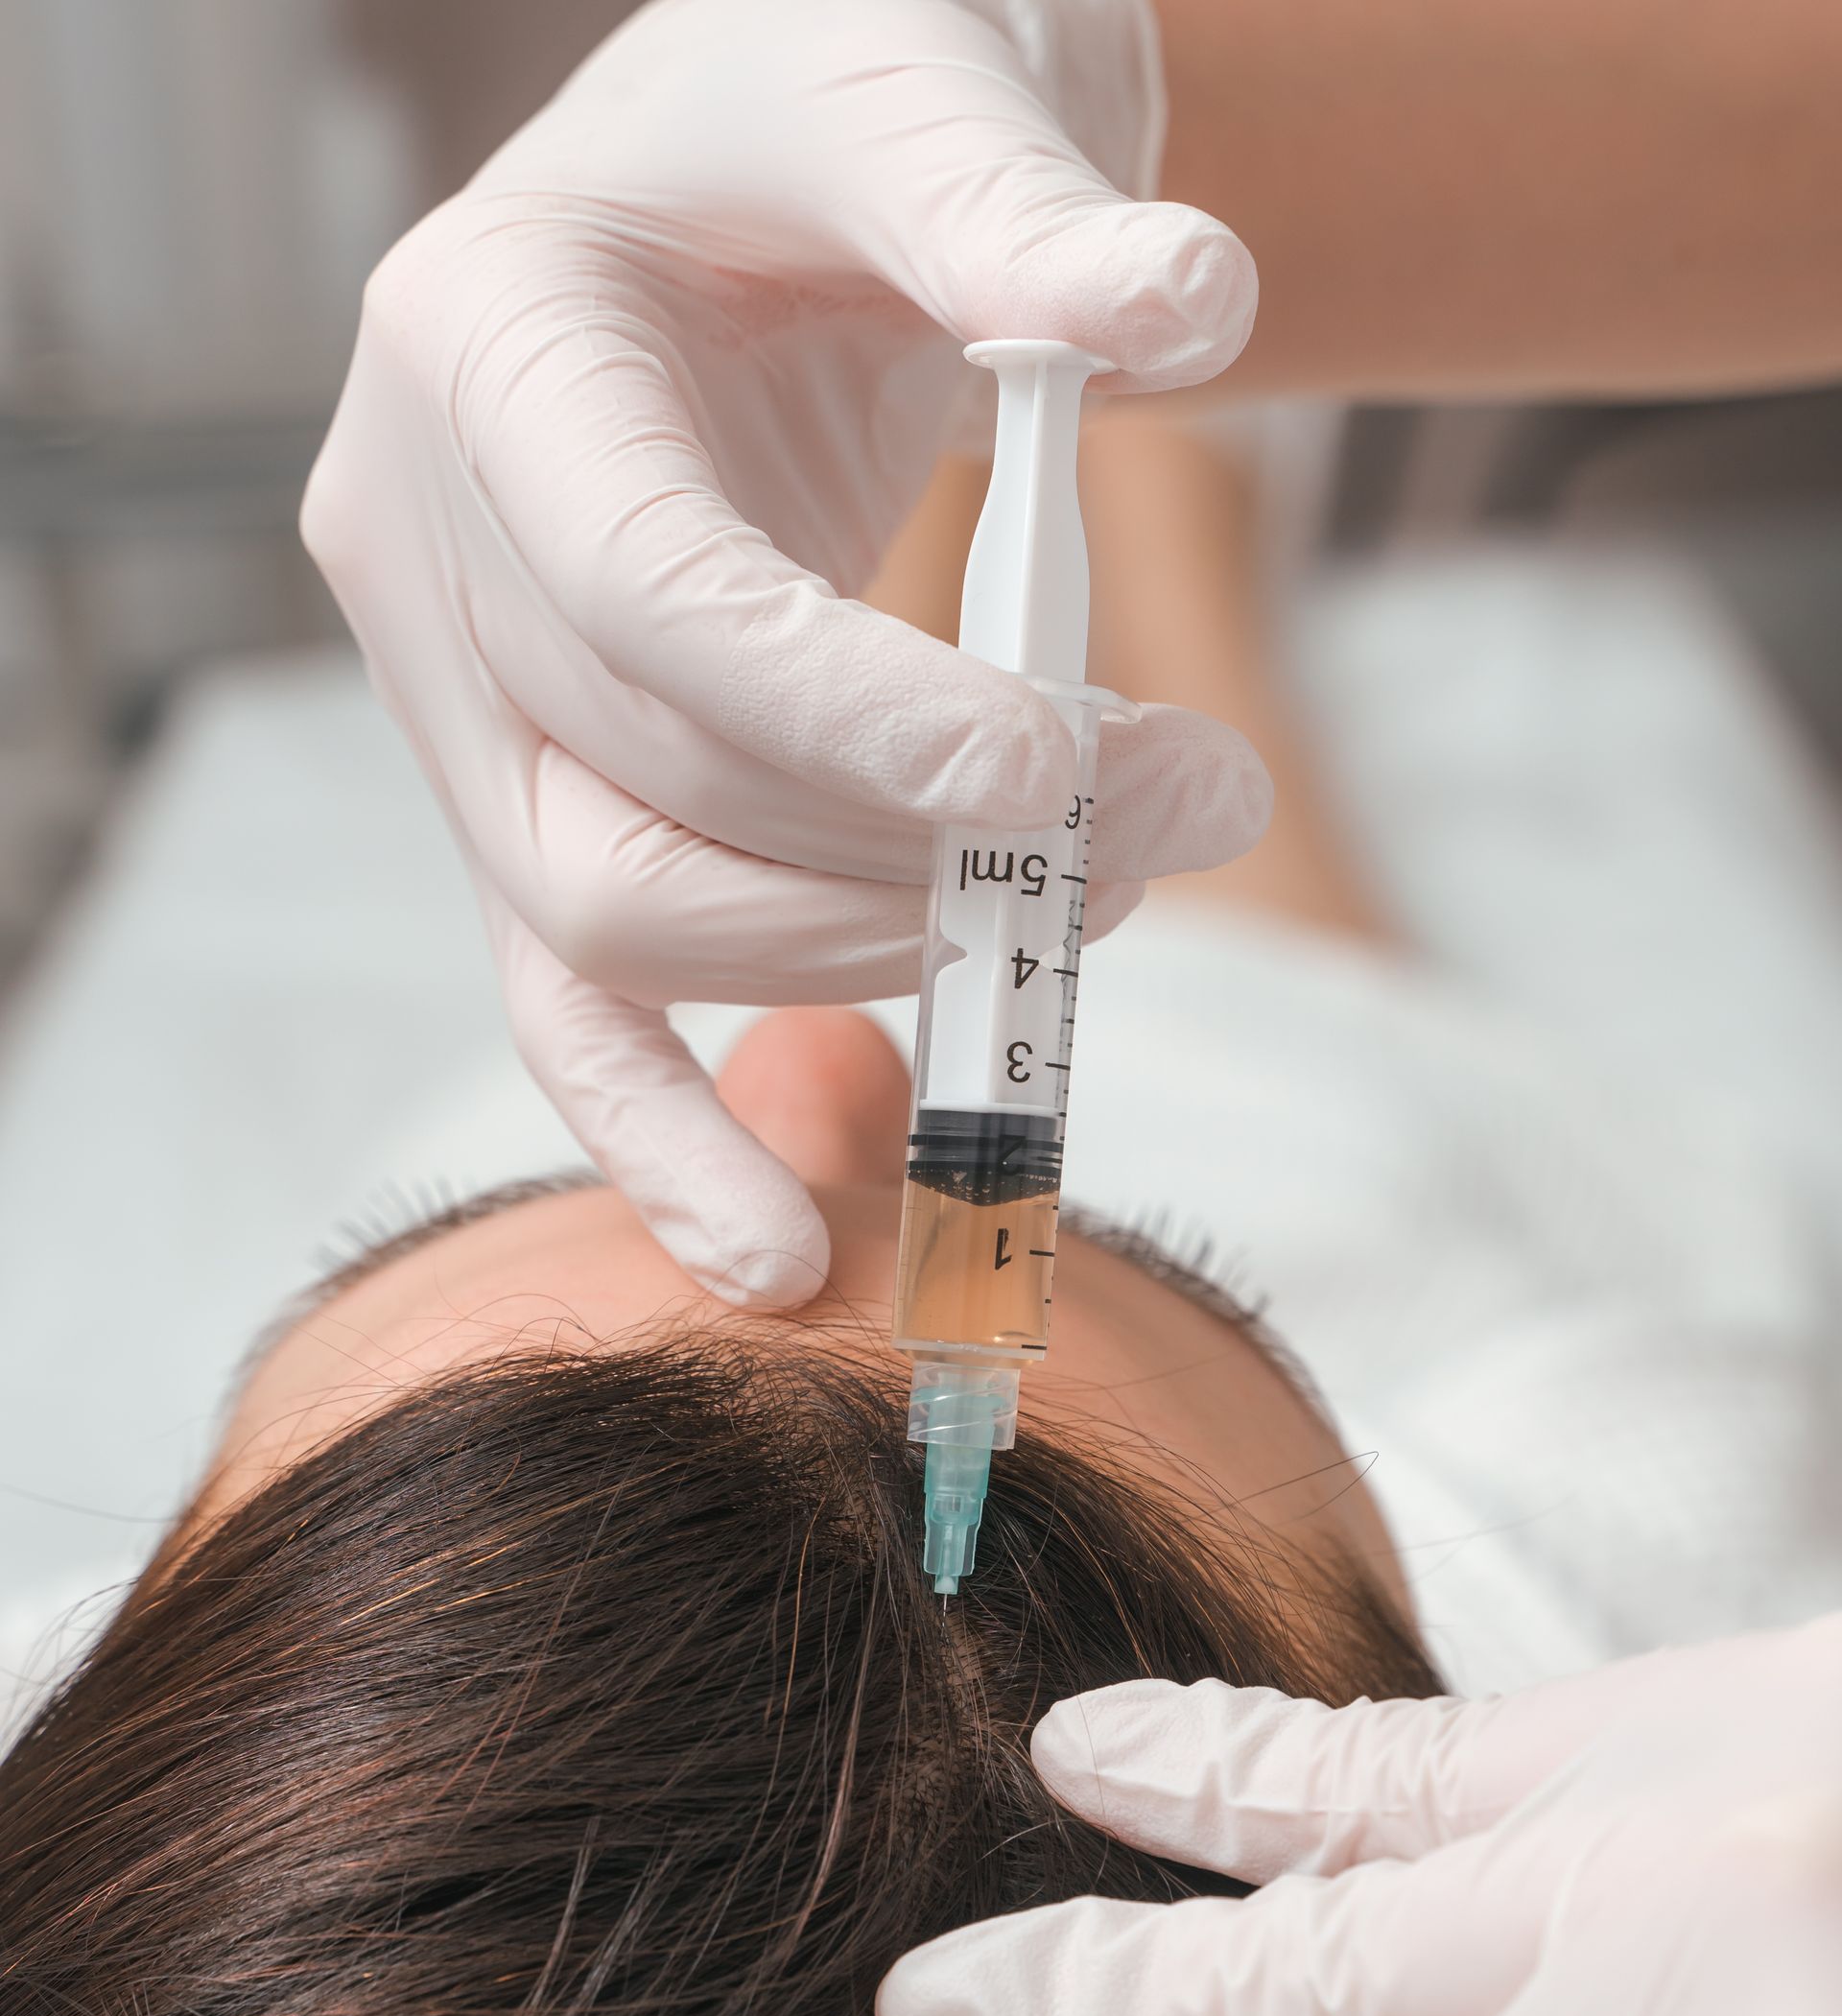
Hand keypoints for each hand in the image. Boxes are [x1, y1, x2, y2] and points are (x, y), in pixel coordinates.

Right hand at [302, 0, 1265, 1307]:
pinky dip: (665, 1137)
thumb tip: (1187, 313)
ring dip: (863, 961)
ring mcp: (464, 699)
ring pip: (615, 925)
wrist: (777, 168)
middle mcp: (425, 541)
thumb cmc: (840, 90)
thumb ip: (1030, 200)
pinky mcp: (542, 803)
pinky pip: (570, 1007)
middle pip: (639, 790)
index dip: (839, 718)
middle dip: (910, 853)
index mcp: (483, 345)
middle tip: (1168, 813)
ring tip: (1093, 911)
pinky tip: (773, 1253)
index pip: (639, 596)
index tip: (1052, 773)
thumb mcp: (926, 75)